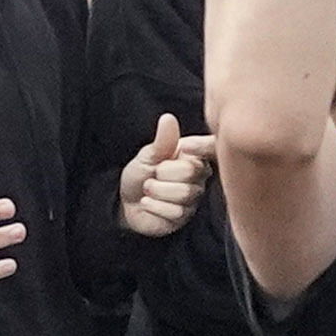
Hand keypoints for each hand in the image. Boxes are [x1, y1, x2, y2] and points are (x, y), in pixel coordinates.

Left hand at [118, 109, 212, 237]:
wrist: (126, 204)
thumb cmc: (140, 176)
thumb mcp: (148, 155)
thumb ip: (163, 141)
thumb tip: (168, 118)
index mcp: (193, 157)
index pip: (208, 148)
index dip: (200, 147)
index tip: (182, 149)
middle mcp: (199, 177)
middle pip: (190, 171)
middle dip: (163, 174)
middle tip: (153, 175)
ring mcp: (194, 198)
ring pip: (183, 193)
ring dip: (156, 191)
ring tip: (148, 189)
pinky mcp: (185, 217)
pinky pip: (175, 211)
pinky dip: (154, 206)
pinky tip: (149, 203)